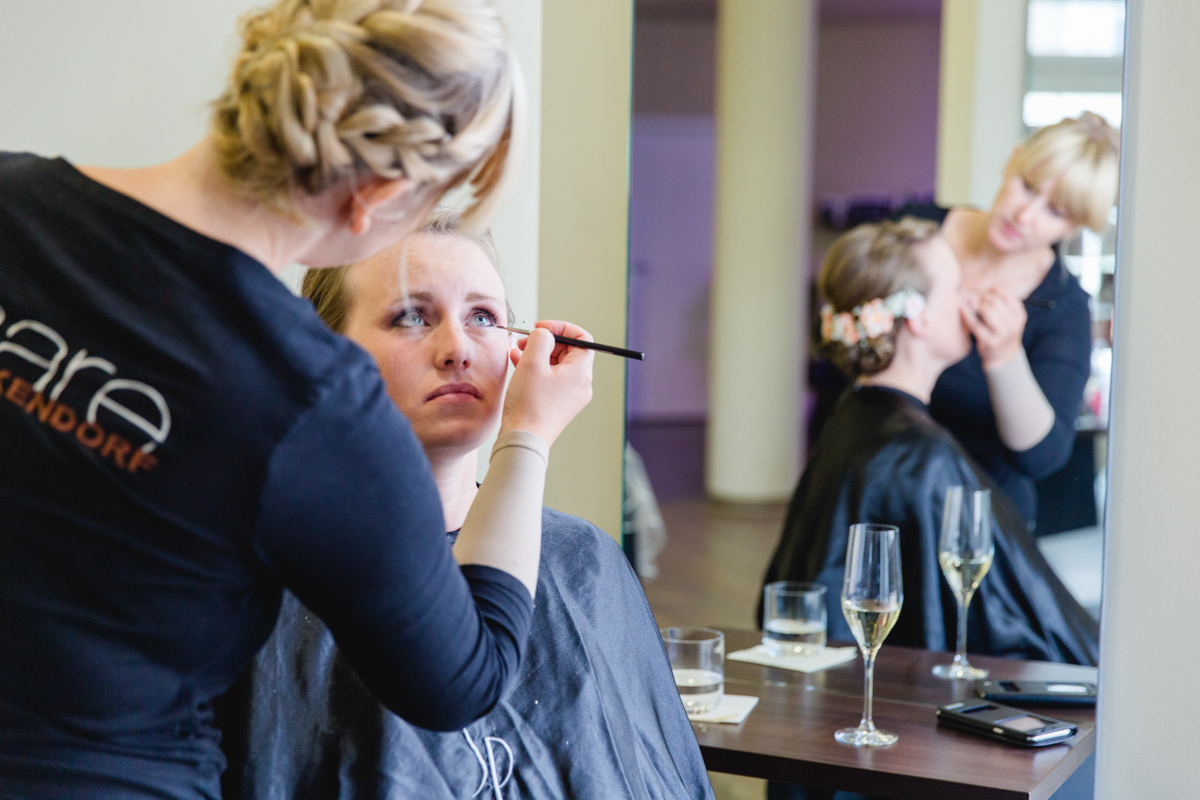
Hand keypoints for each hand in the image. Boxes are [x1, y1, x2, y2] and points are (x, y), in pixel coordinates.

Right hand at [501, 320, 593, 445]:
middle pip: (569, 351)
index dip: (561, 328)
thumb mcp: (532, 362)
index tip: (542, 329)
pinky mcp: (559, 405)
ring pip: (557, 365)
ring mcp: (571, 396)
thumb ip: (540, 339)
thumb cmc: (528, 405)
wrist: (524, 440)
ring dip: (538, 355)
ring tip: (517, 353)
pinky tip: (518, 366)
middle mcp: (581, 384)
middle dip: (546, 342)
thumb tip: (545, 334)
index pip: (582, 338)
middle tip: (525, 341)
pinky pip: (552, 380)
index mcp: (580, 372)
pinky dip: (538, 370)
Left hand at [961, 289, 1026, 368]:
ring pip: (987, 310)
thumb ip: (999, 303)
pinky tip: (960, 308)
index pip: (1006, 293)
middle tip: (969, 295)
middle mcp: (1014, 324)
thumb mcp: (1008, 317)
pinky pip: (975, 324)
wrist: (1003, 356)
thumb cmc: (1002, 331)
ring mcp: (1003, 334)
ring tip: (966, 301)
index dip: (992, 289)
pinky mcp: (991, 342)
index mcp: (1019, 314)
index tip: (983, 291)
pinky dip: (967, 314)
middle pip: (995, 301)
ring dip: (974, 303)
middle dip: (980, 296)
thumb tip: (977, 287)